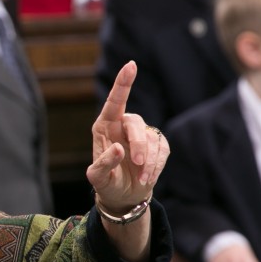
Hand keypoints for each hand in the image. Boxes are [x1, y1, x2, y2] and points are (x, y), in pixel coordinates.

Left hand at [87, 61, 168, 212]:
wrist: (124, 196)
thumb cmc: (107, 183)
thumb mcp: (98, 178)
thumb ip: (103, 164)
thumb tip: (118, 149)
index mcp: (104, 127)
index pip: (114, 101)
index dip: (123, 83)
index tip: (131, 65)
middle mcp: (123, 125)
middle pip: (136, 124)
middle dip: (138, 145)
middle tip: (137, 164)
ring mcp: (141, 133)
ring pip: (151, 138)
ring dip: (148, 161)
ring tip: (141, 178)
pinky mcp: (157, 144)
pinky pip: (162, 149)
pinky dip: (156, 165)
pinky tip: (147, 177)